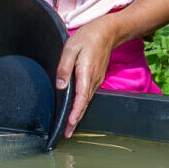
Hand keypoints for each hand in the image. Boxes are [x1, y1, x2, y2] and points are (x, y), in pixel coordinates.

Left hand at [50, 19, 117, 138]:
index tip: (70, 125)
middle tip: (67, 135)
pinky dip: (81, 106)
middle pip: (84, 105)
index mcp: (86, 73)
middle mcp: (93, 81)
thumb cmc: (88, 37)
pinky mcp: (96, 79)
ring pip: (86, 102)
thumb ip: (64, 67)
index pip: (81, 98)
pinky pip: (87, 96)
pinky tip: (75, 111)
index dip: (75, 113)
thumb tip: (60, 85)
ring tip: (69, 127)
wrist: (108, 32)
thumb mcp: (71, 47)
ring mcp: (96, 81)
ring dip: (78, 115)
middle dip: (75, 121)